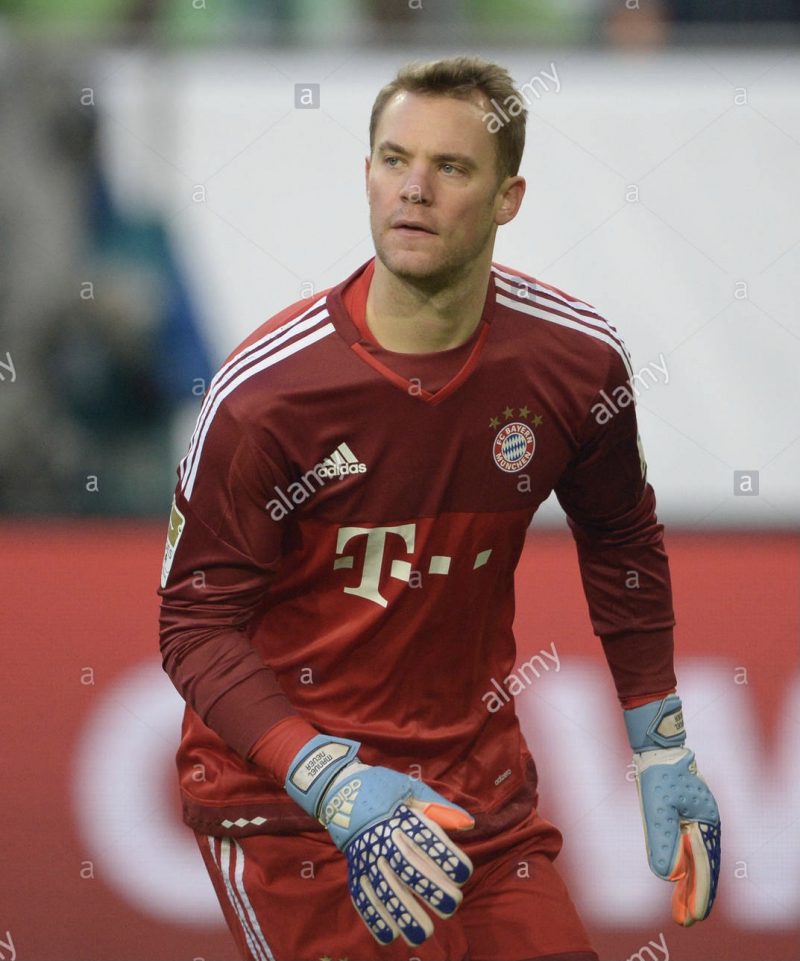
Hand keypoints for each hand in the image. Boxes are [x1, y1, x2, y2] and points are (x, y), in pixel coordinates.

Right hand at [285, 735, 473, 945]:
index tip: (464, 874)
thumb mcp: (410, 788)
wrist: (339, 788)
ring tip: (422, 933)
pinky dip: (374, 918)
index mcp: (400, 815)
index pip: (425, 838)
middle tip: (451, 905)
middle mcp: (382, 838)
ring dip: (403, 912)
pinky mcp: (353, 869)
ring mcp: (365, 856)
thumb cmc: (382, 788)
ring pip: (384, 888)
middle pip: (406, 866)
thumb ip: (440, 809)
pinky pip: (362, 897)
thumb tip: (470, 825)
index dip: (445, 857)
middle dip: (429, 888)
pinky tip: (390, 935)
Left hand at [625, 695, 720, 925]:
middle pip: (704, 867)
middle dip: (695, 896)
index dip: (699, 895)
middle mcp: (706, 823)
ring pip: (698, 859)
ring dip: (690, 884)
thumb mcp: (657, 808)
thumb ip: (662, 841)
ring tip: (681, 909)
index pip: (705, 867)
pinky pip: (689, 847)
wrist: (656, 746)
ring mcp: (697, 819)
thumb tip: (668, 875)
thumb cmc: (658, 774)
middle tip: (685, 921)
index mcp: (706, 823)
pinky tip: (678, 878)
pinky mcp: (686, 815)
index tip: (693, 917)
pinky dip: (686, 866)